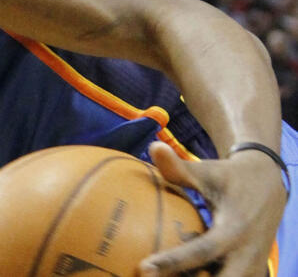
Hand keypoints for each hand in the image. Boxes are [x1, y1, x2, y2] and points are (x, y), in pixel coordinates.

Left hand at [138, 141, 285, 276]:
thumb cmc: (227, 177)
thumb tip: (153, 147)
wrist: (268, 186)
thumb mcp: (207, 171)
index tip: (143, 268)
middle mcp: (246, 254)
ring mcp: (251, 266)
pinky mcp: (251, 271)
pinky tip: (174, 275)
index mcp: (234, 230)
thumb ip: (179, 167)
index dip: (173, 262)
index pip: (202, 252)